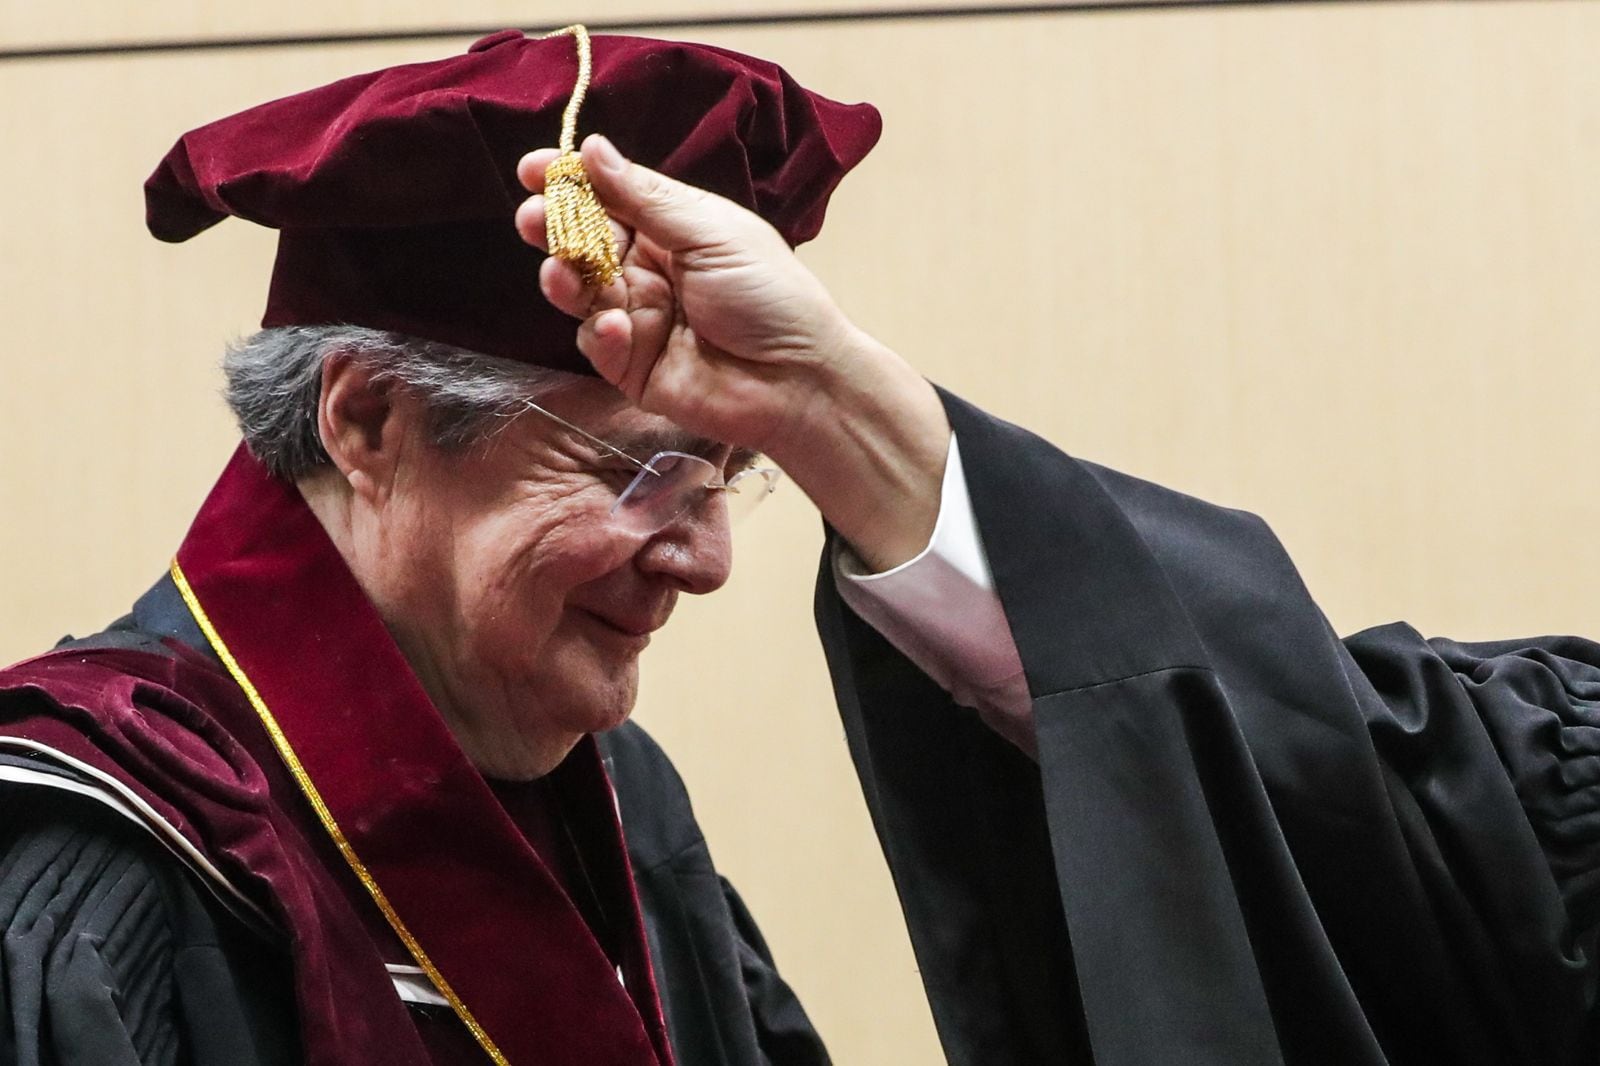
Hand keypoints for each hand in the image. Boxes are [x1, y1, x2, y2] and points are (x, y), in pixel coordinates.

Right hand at [515, 135, 855, 458]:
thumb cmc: (770, 296)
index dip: (572, 182)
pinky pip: (596, 343)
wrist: (798, 380)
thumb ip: (646, 197)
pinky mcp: (631, 366)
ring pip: (580, 293)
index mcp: (672, 231)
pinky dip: (599, 332)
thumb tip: (592, 148)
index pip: (610, 198)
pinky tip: (615, 325)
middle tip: (532, 218)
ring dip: (564, 278)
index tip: (532, 169)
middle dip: (554, 228)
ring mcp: (638, 319)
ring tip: (561, 269)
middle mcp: (649, 271)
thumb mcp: (710, 233)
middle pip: (584, 243)